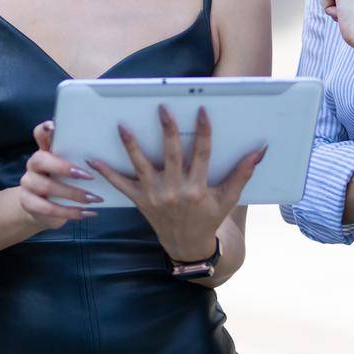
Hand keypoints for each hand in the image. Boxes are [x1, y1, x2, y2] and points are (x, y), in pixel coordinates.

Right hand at [18, 120, 100, 230]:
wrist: (40, 209)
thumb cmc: (61, 183)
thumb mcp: (67, 169)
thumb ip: (77, 160)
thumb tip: (101, 153)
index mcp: (44, 151)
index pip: (39, 134)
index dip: (44, 129)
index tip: (54, 126)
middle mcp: (33, 164)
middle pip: (41, 160)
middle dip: (64, 167)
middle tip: (88, 176)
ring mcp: (28, 184)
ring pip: (47, 187)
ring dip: (73, 194)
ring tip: (94, 199)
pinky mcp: (28, 203)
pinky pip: (49, 208)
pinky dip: (70, 212)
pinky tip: (85, 213)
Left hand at [89, 106, 263, 262]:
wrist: (187, 244)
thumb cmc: (209, 217)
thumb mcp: (227, 198)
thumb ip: (242, 173)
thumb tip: (260, 150)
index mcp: (198, 188)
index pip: (202, 154)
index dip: (203, 132)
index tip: (202, 111)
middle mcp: (175, 191)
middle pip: (171, 155)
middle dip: (167, 131)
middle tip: (163, 109)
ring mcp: (155, 196)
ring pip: (142, 166)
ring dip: (131, 146)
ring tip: (123, 126)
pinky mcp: (140, 201)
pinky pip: (121, 185)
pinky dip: (107, 173)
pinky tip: (93, 159)